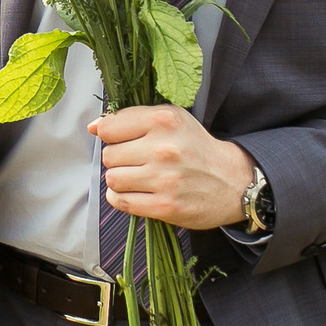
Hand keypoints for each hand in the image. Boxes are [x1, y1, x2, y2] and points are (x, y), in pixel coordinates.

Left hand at [91, 104, 254, 230]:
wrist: (232, 181)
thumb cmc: (196, 147)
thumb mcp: (171, 119)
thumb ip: (132, 118)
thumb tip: (93, 127)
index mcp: (164, 120)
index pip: (109, 128)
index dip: (111, 135)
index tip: (124, 140)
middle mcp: (164, 148)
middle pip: (109, 155)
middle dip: (118, 159)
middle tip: (137, 161)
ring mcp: (165, 179)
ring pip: (112, 179)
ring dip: (120, 180)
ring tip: (138, 177)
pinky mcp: (165, 206)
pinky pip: (122, 201)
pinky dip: (122, 198)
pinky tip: (136, 192)